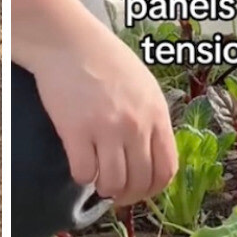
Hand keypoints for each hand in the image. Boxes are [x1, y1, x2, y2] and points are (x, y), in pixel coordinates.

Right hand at [24, 23, 177, 206]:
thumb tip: (151, 154)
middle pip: (140, 182)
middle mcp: (136, 125)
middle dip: (128, 194)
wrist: (70, 42)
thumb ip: (151, 119)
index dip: (153, 189)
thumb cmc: (106, 60)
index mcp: (156, 114)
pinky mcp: (76, 131)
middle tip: (115, 191)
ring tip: (97, 179)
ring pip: (112, 183)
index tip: (140, 189)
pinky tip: (80, 164)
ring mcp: (106, 129)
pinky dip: (82, 176)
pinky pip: (83, 173)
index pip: (166, 169)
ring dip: (104, 188)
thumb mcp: (145, 86)